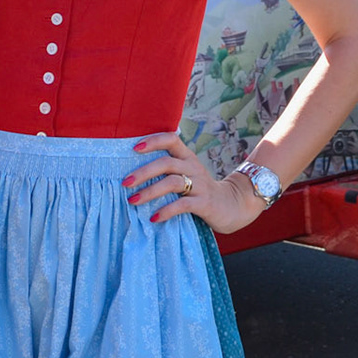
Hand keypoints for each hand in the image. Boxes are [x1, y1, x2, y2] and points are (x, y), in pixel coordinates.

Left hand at [124, 132, 263, 234]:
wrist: (232, 205)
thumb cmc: (200, 190)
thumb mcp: (187, 174)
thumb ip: (168, 169)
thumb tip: (132, 171)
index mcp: (188, 157)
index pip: (171, 139)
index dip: (153, 141)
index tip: (134, 148)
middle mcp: (193, 167)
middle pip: (166, 163)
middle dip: (143, 172)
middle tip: (125, 182)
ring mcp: (200, 185)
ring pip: (172, 182)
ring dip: (149, 191)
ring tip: (132, 201)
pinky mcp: (204, 203)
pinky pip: (182, 205)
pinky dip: (166, 211)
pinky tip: (154, 218)